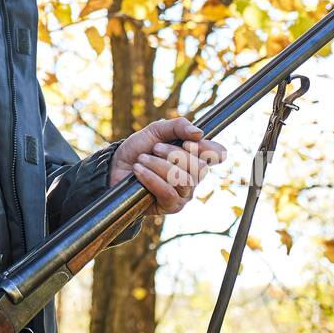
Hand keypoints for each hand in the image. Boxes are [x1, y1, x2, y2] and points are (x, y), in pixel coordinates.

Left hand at [109, 115, 226, 215]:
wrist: (116, 167)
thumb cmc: (138, 149)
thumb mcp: (156, 130)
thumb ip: (177, 126)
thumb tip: (199, 133)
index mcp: (195, 156)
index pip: (217, 154)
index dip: (207, 149)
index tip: (187, 143)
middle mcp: (194, 176)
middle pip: (200, 167)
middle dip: (174, 154)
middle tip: (155, 148)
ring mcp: (184, 193)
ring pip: (184, 180)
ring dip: (159, 165)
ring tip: (142, 159)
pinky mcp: (170, 206)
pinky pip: (169, 193)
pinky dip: (151, 178)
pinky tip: (139, 171)